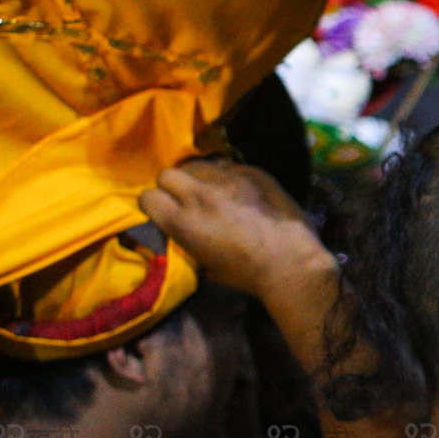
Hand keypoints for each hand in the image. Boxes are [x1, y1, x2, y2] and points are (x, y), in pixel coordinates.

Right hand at [140, 161, 332, 302]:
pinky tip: (239, 190)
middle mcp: (200, 195)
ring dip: (199, 176)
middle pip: (168, 174)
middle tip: (185, 197)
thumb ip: (185, 240)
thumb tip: (179, 229)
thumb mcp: (204, 265)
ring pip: (198, 164)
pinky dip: (228, 176)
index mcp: (183, 222)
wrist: (290, 261)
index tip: (163, 209)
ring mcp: (228, 180)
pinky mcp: (252, 172)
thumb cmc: (246, 273)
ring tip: (211, 189)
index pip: (147, 197)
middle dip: (172, 185)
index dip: (153, 204)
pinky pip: (229, 165)